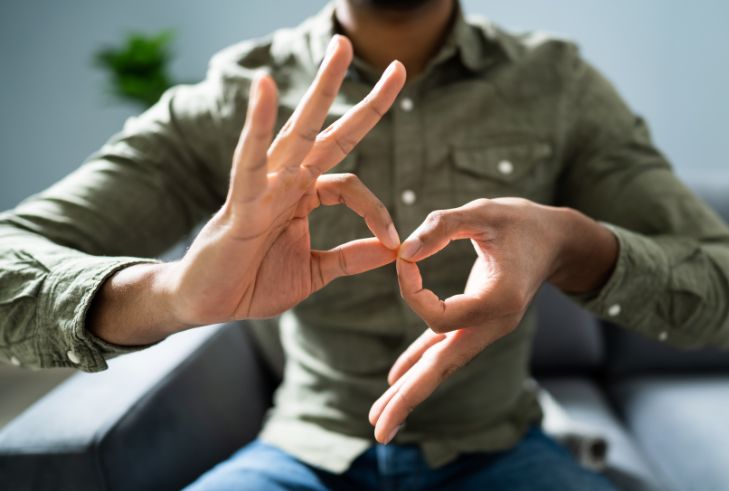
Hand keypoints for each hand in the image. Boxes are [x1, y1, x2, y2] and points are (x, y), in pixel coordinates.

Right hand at [167, 36, 405, 326]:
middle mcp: (286, 182)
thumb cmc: (252, 283)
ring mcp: (263, 187)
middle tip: (398, 65)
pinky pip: (249, 159)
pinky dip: (256, 124)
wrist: (207, 304)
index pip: (351, 184)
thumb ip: (352, 258)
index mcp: (302, 196)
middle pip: (328, 131)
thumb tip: (393, 250)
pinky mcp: (240, 203)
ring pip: (297, 130)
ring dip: (321, 89)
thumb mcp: (316, 272)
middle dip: (361, 98)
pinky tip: (263, 86)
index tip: (394, 240)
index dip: (378, 211)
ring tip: (342, 47)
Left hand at [368, 198, 617, 442]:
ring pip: (442, 367)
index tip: (404, 256)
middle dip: (410, 400)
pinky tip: (396, 382)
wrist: (557, 240)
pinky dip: (419, 365)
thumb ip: (443, 226)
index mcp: (498, 301)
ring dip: (410, 392)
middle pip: (443, 370)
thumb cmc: (523, 222)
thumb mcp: (484, 213)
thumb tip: (403, 252)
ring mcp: (485, 329)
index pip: (439, 316)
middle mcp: (492, 324)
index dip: (411, 290)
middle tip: (379, 432)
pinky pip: (443, 349)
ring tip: (380, 421)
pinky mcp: (477, 323)